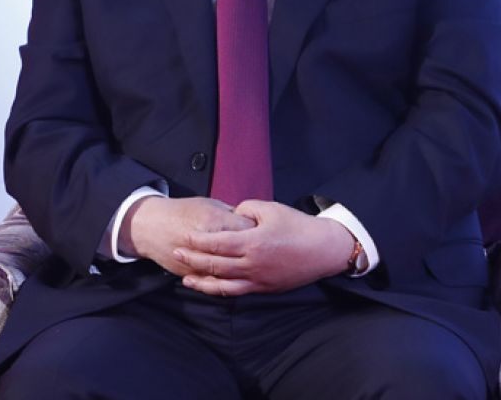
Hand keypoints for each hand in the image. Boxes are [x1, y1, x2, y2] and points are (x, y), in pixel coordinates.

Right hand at [124, 196, 252, 275]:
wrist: (151, 226)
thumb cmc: (182, 212)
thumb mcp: (209, 204)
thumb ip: (231, 213)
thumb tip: (252, 221)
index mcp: (216, 220)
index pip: (249, 228)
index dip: (259, 230)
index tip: (263, 230)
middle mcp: (210, 241)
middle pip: (243, 251)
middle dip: (254, 251)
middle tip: (257, 248)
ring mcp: (201, 260)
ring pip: (230, 271)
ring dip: (241, 269)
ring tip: (247, 262)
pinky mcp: (193, 272)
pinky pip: (215, 282)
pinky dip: (226, 280)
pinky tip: (235, 276)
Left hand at [175, 200, 355, 295]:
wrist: (325, 250)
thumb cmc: (297, 226)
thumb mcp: (269, 209)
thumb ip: (244, 210)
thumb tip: (228, 215)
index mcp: (253, 242)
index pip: (216, 244)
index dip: (197, 241)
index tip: (183, 236)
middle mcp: (253, 264)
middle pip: (215, 264)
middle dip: (193, 259)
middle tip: (175, 253)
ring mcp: (259, 279)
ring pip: (224, 284)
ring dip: (202, 282)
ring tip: (185, 279)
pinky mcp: (265, 288)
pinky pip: (238, 292)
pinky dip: (220, 291)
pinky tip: (210, 288)